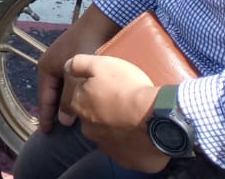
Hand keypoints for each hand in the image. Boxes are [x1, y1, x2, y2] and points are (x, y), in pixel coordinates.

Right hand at [38, 2, 118, 125]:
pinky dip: (77, 92)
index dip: (45, 115)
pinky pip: (73, 81)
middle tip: (60, 128)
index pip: (44, 97)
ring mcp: (65, 61)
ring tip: (74, 118)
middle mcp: (53, 64)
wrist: (100, 24)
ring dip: (69, 101)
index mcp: (46, 67)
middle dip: (57, 109)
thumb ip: (70, 100)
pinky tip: (85, 100)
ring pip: (65, 87)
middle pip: (53, 92)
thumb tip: (64, 120)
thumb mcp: (75, 78)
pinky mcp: (77, 59)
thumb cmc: (84, 49)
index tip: (46, 131)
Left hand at [60, 54, 166, 172]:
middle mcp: (88, 130)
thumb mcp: (100, 64)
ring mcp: (107, 148)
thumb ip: (78, 64)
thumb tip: (66, 67)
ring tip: (134, 119)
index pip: (80, 98)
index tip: (109, 89)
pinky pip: (126, 152)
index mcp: (79, 106)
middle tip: (122, 104)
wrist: (158, 117)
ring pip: (108, 136)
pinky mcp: (126, 161)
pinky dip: (131, 144)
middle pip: (92, 119)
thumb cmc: (127, 88)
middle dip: (103, 112)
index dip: (94, 92)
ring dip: (116, 129)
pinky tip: (142, 135)